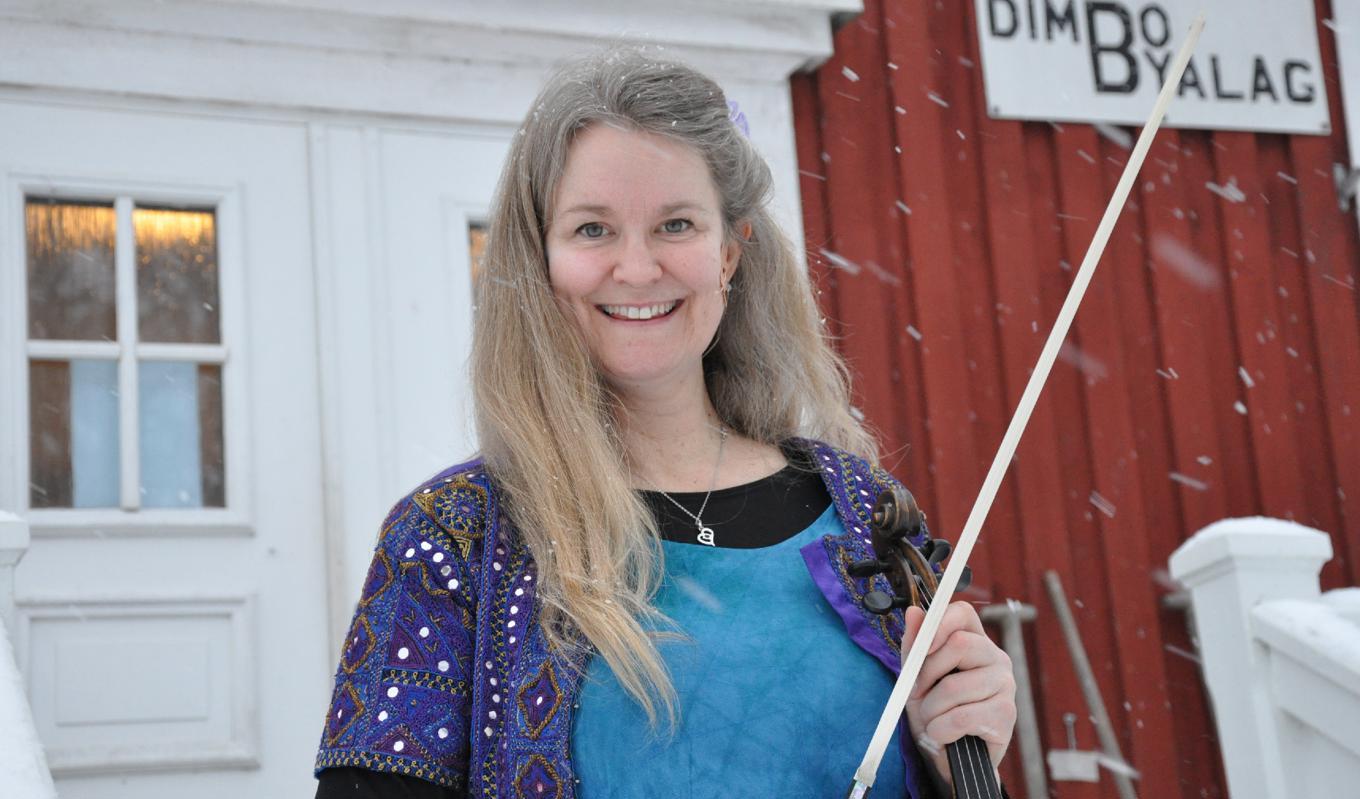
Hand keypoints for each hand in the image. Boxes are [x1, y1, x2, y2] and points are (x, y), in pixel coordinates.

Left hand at [902, 602, 1016, 792]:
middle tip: (918, 693)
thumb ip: (914, 647)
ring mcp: (1006, 686)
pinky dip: (941, 729)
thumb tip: (913, 612)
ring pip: (955, 686)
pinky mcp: (1006, 715)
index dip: (939, 623)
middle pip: (960, 644)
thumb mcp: (917, 679)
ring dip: (931, 709)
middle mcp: (996, 659)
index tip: (921, 646)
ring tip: (932, 720)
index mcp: (975, 642)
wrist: (946, 758)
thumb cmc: (934, 712)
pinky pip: (961, 717)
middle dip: (927, 672)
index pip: (963, 613)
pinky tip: (944, 735)